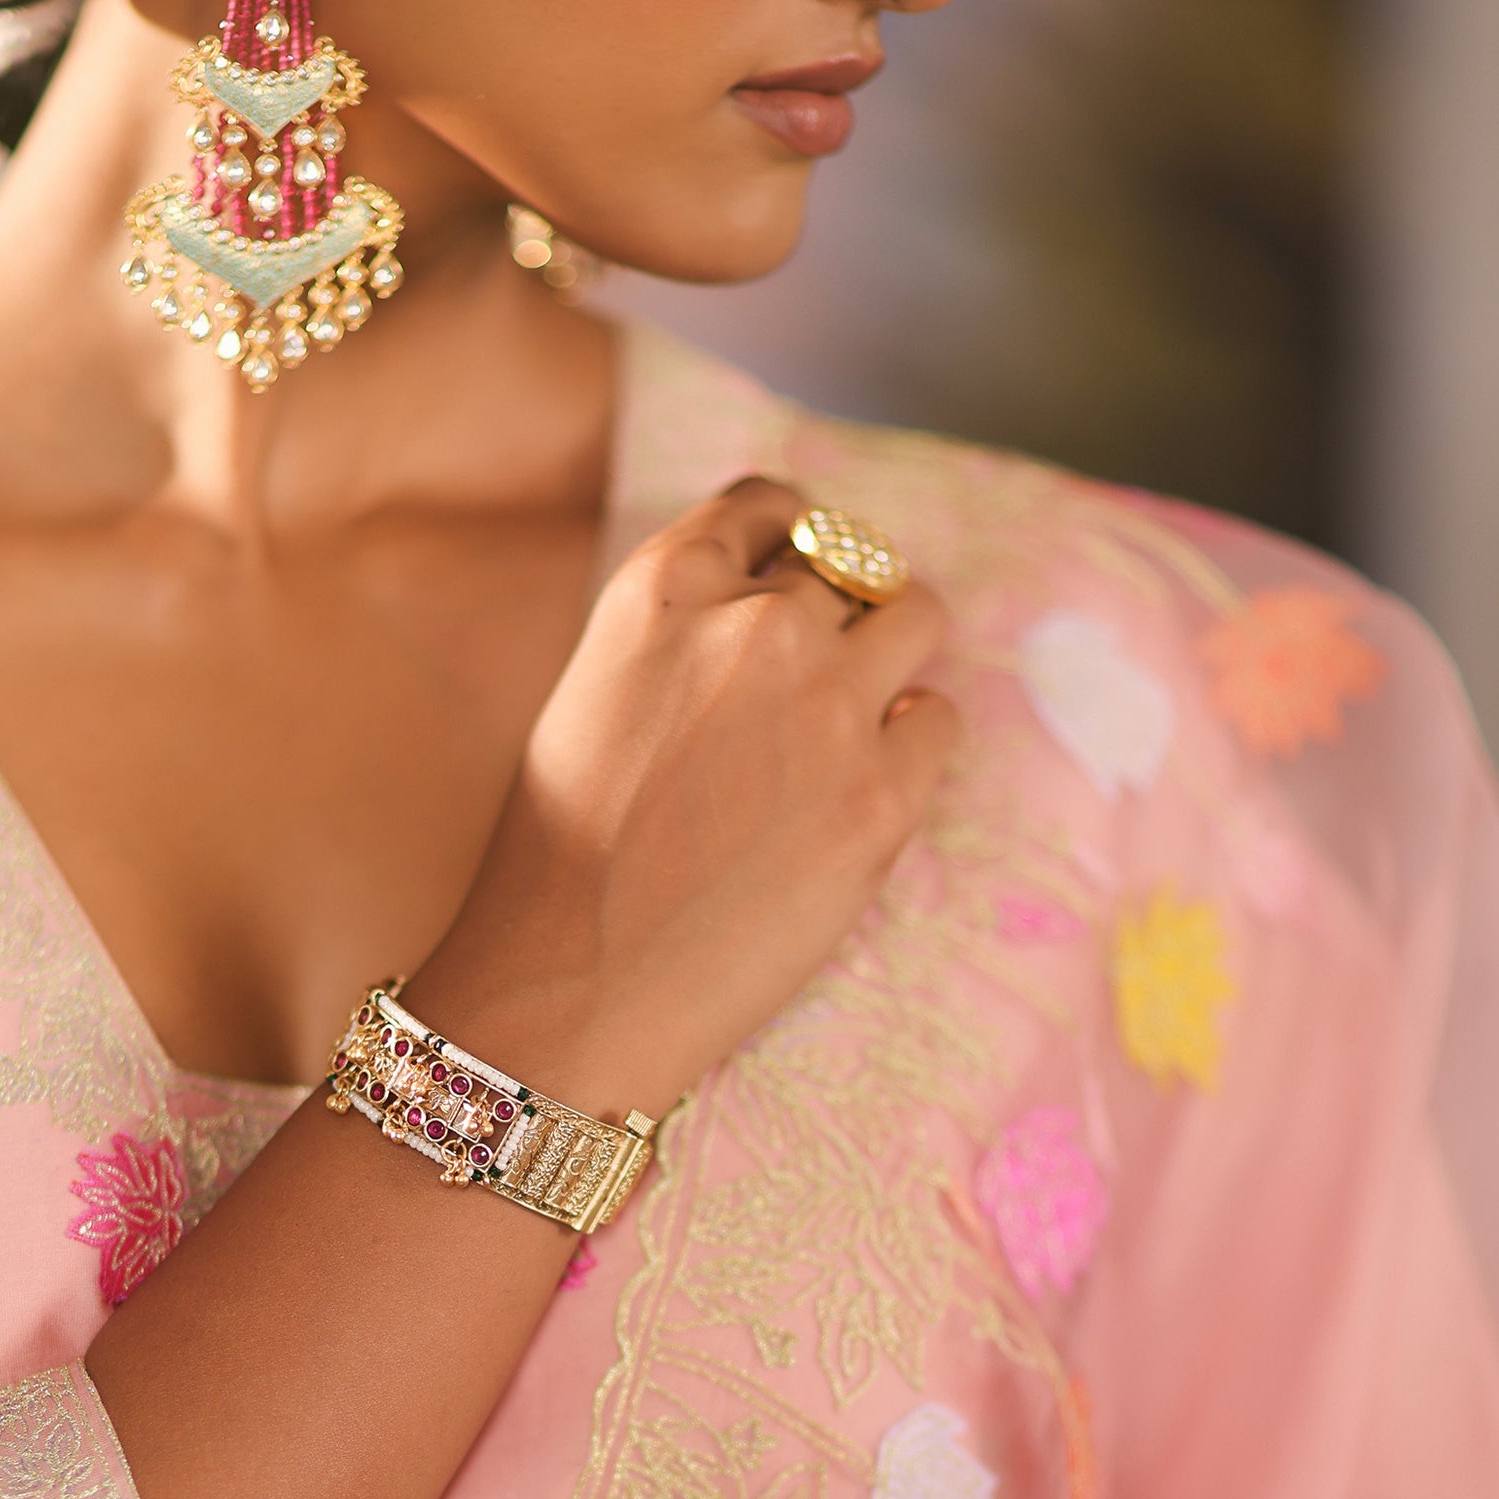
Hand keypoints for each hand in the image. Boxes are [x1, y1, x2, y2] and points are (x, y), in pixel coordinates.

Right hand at [408, 474, 957, 1123]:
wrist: (570, 992)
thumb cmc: (561, 864)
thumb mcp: (593, 697)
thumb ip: (680, 639)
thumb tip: (767, 614)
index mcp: (663, 590)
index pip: (770, 505)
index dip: (793, 539)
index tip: (799, 573)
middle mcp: (755, 626)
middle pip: (851, 562)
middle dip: (839, 616)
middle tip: (813, 689)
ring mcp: (828, 707)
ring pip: (917, 618)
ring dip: (894, 659)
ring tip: (851, 727)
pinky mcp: (881, 795)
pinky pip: (937, 721)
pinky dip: (911, 746)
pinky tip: (857, 795)